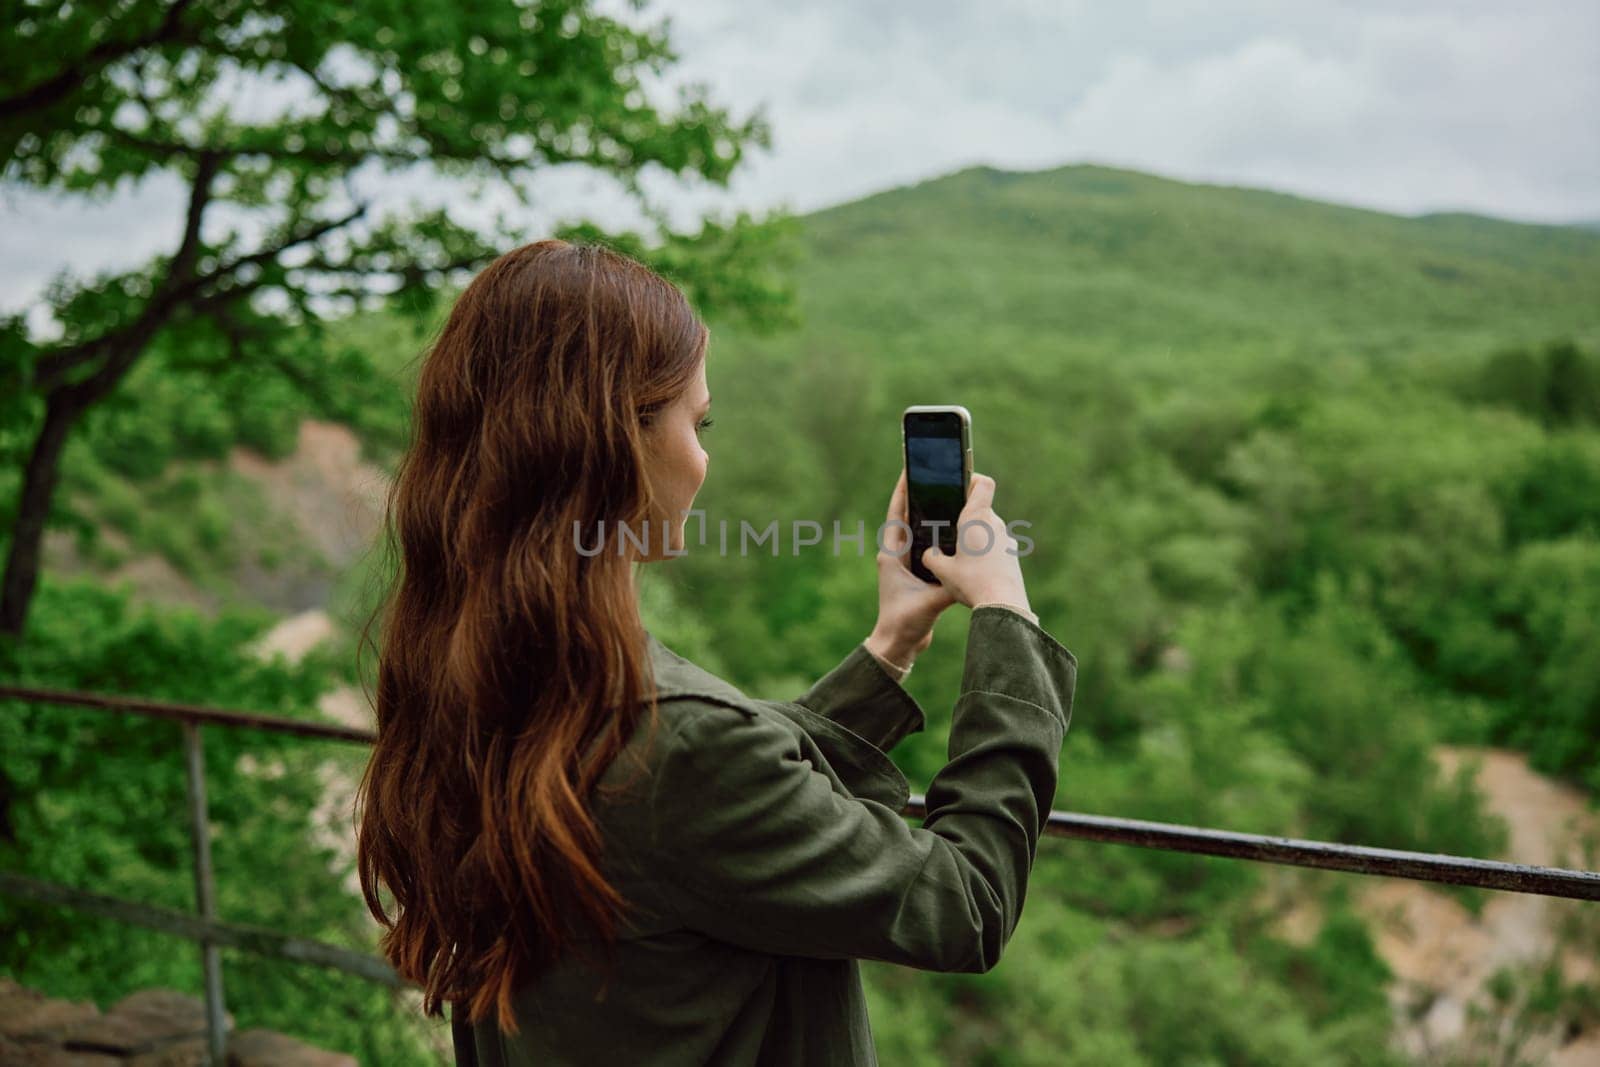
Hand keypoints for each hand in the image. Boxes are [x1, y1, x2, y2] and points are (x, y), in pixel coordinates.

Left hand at [868, 469, 957, 666]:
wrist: (898, 645)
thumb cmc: (904, 622)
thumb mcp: (930, 602)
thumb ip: (949, 586)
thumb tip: (970, 571)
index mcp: (893, 555)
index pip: (896, 515)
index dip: (903, 492)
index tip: (909, 470)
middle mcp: (897, 556)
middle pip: (909, 518)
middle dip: (920, 498)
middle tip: (935, 477)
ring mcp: (907, 565)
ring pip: (920, 532)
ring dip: (930, 516)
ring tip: (947, 497)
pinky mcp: (918, 575)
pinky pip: (929, 548)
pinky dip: (939, 537)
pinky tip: (955, 531)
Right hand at [919, 472, 1031, 615]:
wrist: (1003, 605)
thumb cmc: (971, 582)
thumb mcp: (942, 571)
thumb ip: (931, 557)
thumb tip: (930, 554)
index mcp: (977, 518)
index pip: (983, 483)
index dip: (972, 479)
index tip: (959, 485)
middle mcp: (995, 524)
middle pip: (981, 509)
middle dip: (965, 518)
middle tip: (948, 531)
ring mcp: (1007, 540)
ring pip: (988, 531)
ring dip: (975, 538)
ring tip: (959, 557)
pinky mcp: (1012, 557)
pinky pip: (996, 547)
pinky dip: (985, 554)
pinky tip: (974, 572)